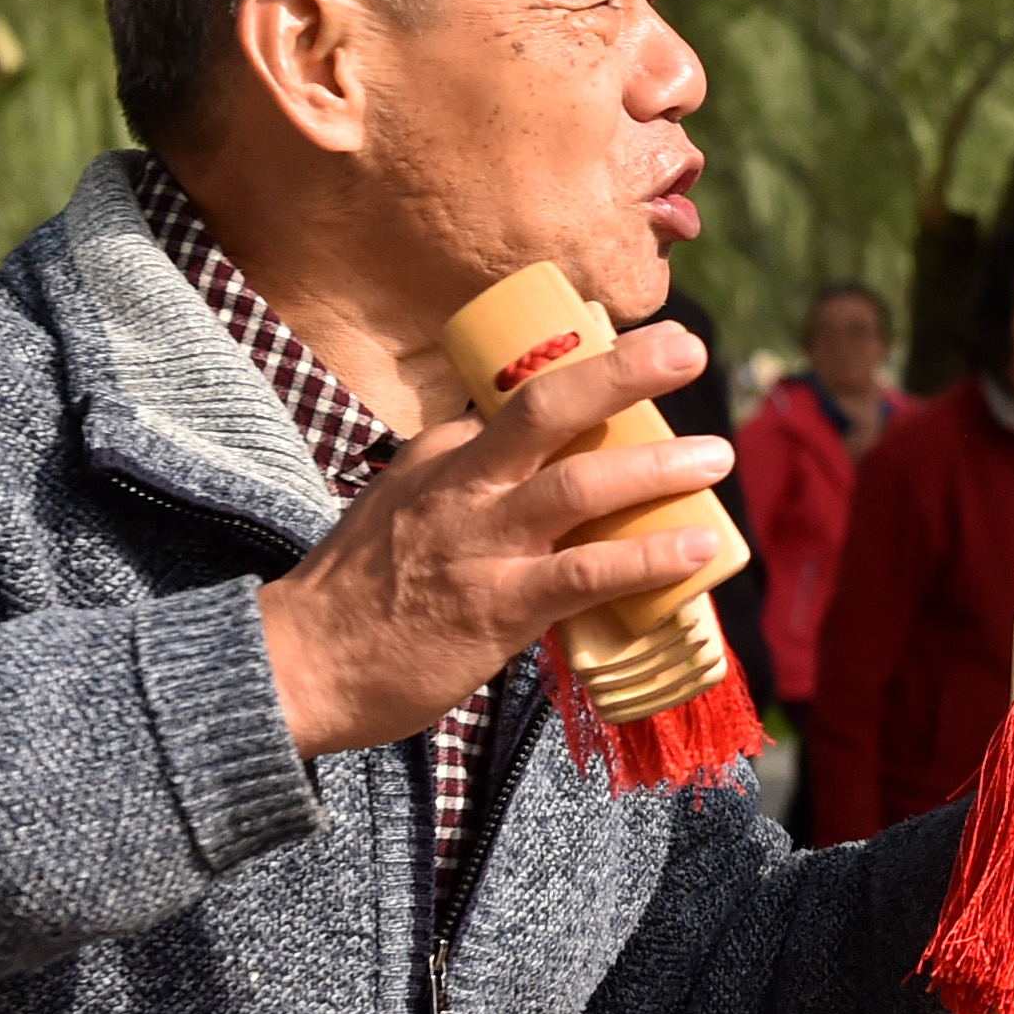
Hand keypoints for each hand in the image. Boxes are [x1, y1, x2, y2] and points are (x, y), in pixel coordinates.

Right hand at [259, 326, 733, 758]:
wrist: (297, 665)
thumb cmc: (358, 593)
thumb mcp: (401, 506)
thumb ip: (459, 479)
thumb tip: (524, 460)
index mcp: (440, 456)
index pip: (519, 397)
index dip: (588, 373)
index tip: (646, 353)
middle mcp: (460, 486)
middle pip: (546, 407)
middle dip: (621, 371)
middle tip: (688, 348)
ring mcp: (480, 544)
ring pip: (579, 485)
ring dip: (656, 466)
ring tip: (716, 456)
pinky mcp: (498, 607)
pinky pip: (586, 572)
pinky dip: (647, 557)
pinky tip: (695, 547)